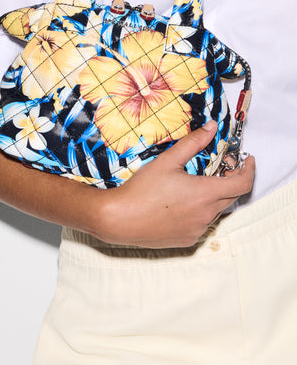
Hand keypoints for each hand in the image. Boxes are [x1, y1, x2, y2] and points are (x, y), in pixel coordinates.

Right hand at [95, 121, 254, 247]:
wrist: (119, 219)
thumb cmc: (141, 190)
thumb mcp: (168, 161)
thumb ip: (193, 143)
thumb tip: (211, 128)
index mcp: (205, 193)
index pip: (243, 184)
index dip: (248, 170)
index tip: (246, 161)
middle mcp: (206, 214)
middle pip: (231, 196)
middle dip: (229, 180)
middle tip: (217, 168)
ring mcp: (198, 229)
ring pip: (216, 210)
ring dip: (213, 197)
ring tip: (193, 185)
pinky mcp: (188, 239)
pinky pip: (202, 223)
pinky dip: (200, 211)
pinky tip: (180, 203)